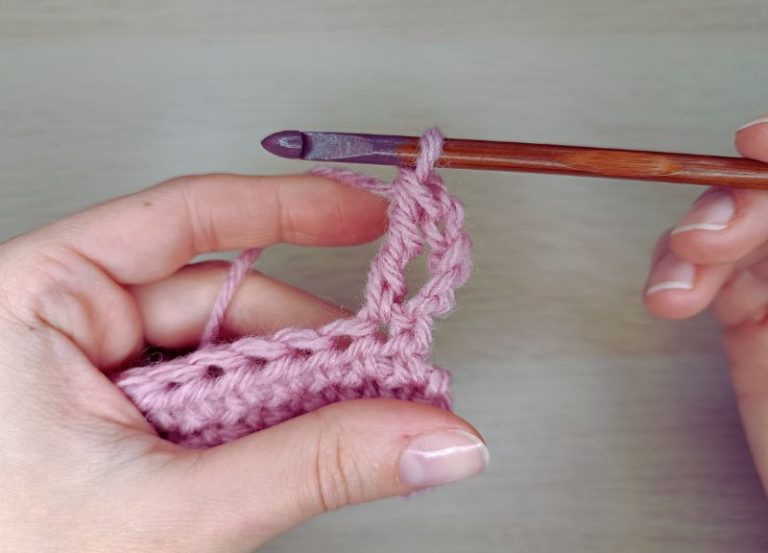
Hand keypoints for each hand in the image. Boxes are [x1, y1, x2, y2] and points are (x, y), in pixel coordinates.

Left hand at [0, 174, 487, 551]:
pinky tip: (296, 437)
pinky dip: (262, 413)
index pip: (183, 219)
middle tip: (381, 369)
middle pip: (221, 295)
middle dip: (307, 338)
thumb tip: (423, 436)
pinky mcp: (122, 411)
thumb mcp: (172, 510)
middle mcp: (65, 323)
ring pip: (224, 347)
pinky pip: (211, 388)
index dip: (288, 209)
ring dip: (290, 384)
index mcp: (36, 302)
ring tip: (348, 417)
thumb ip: (311, 466)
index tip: (363, 214)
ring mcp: (94, 368)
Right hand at [644, 116, 767, 491]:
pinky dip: (675, 274)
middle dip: (729, 204)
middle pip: (761, 193)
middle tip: (709, 237)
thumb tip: (765, 164)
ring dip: (689, 244)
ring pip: (724, 227)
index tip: (753, 145)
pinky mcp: (748, 317)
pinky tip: (671, 294)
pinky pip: (702, 272)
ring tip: (678, 281)